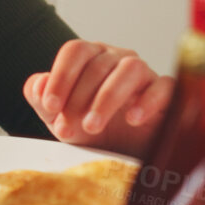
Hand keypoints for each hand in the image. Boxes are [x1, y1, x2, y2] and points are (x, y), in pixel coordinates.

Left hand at [23, 40, 174, 157]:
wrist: (123, 153)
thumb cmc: (89, 127)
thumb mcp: (58, 117)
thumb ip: (41, 98)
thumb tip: (38, 85)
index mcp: (90, 57)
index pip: (75, 51)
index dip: (61, 76)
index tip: (51, 106)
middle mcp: (117, 58)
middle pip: (98, 64)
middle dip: (78, 99)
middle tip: (67, 129)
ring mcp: (144, 73)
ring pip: (130, 69)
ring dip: (107, 98)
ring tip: (92, 126)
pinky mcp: (166, 92)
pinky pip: (163, 86)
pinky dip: (148, 100)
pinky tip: (132, 119)